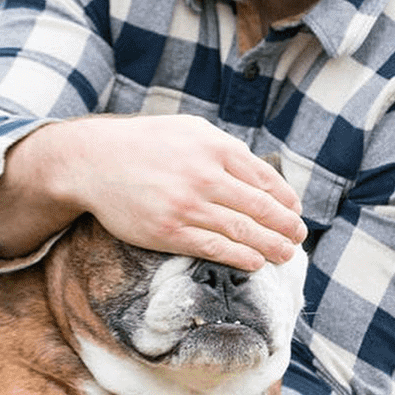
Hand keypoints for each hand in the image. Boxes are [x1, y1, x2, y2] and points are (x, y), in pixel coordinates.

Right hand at [53, 114, 305, 270]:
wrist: (96, 162)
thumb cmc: (143, 145)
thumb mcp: (189, 131)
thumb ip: (221, 149)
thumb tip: (255, 172)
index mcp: (215, 148)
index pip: (264, 178)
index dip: (284, 200)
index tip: (294, 212)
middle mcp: (206, 177)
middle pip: (259, 207)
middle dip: (284, 226)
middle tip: (298, 239)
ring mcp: (188, 206)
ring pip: (241, 231)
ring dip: (270, 246)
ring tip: (285, 255)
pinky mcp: (169, 232)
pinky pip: (213, 248)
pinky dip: (239, 257)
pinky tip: (254, 263)